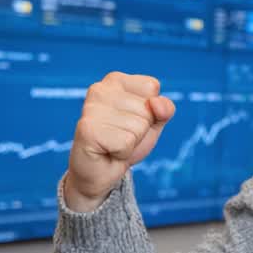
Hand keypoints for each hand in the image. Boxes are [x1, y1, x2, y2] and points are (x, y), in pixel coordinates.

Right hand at [64, 71, 174, 211]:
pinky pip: (127, 142)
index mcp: (114, 80)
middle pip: (148, 109)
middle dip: (142, 129)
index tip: (131, 121)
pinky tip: (108, 151)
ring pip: (139, 126)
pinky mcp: (88, 129)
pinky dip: (123, 153)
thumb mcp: (153, 122)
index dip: (151, 110)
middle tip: (121, 137)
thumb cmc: (125, 141)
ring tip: (114, 144)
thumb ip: (164, 108)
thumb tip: (156, 104)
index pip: (152, 87)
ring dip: (132, 142)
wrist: (101, 172)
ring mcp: (91, 108)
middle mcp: (100, 89)